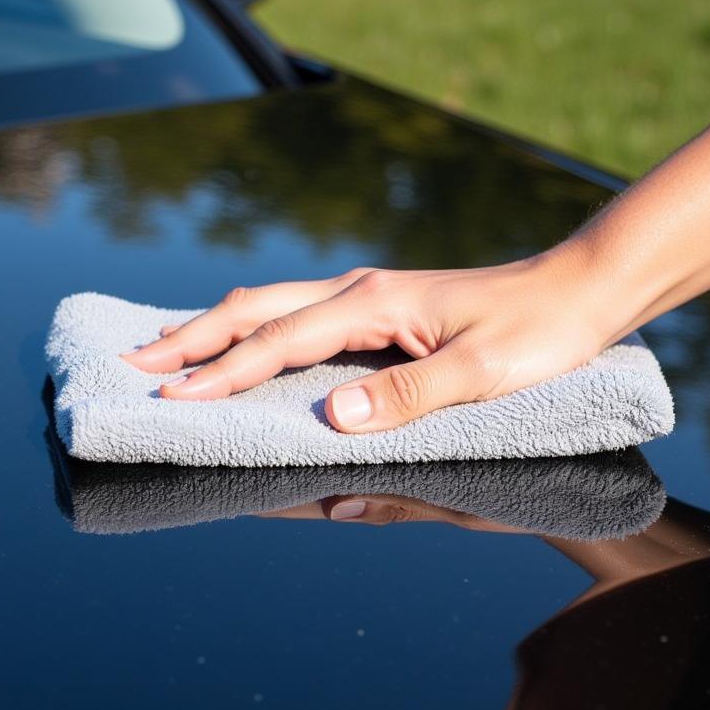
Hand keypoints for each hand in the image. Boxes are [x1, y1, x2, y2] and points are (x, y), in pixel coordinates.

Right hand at [120, 247, 605, 432]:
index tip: (169, 399)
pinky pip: (298, 319)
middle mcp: (358, 292)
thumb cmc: (537, 332)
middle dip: (192, 339)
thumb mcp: (481, 373)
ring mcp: (367, 298)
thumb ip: (409, 394)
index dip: (222, 373)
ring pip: (271, 309)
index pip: (278, 342)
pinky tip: (244, 348)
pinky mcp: (380, 311)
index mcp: (372, 304)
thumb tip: (335, 417)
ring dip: (215, 330)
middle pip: (254, 310)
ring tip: (166, 351)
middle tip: (133, 365)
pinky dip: (255, 334)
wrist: (576, 292)